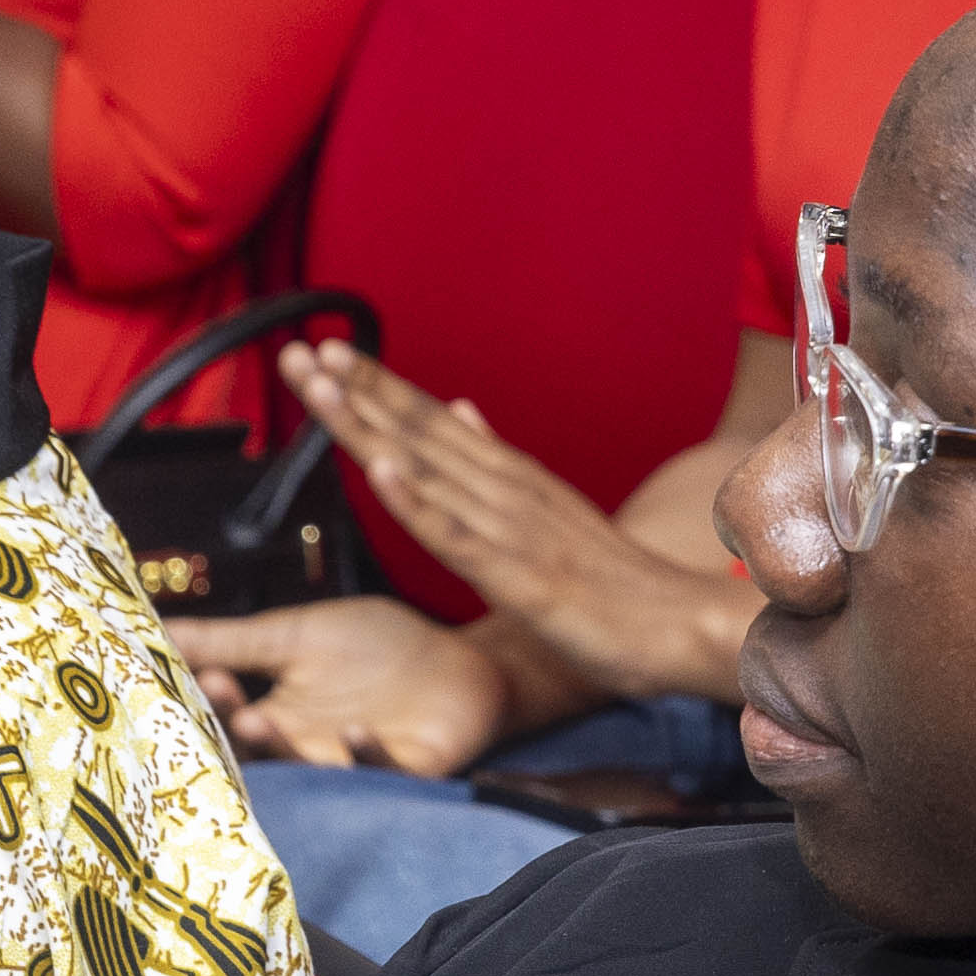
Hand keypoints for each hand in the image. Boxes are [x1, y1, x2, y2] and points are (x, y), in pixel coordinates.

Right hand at [169, 591, 512, 776]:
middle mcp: (309, 748)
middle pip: (267, 754)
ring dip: (291, 748)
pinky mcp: (406, 769)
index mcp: (278, 717)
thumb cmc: (378, 647)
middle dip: (244, 735)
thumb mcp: (295, 634)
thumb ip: (232, 640)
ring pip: (316, 767)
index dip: (213, 703)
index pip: (230, 719)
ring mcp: (355, 763)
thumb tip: (157, 627)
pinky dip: (366, 753)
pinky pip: (382, 770)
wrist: (460, 661)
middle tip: (226, 710)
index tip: (196, 676)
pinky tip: (355, 731)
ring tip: (265, 720)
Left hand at [281, 344, 748, 700]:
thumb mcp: (552, 509)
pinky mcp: (516, 574)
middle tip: (296, 350)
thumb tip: (461, 407)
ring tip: (321, 386)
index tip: (327, 351)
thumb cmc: (615, 583)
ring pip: (426, 468)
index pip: (432, 422)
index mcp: (511, 478)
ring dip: (369, 425)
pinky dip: (416, 501)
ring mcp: (509, 528)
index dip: (376, 386)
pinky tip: (381, 470)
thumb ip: (499, 461)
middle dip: (354, 390)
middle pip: (417, 430)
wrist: (679, 625)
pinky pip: (455, 535)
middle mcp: (505, 489)